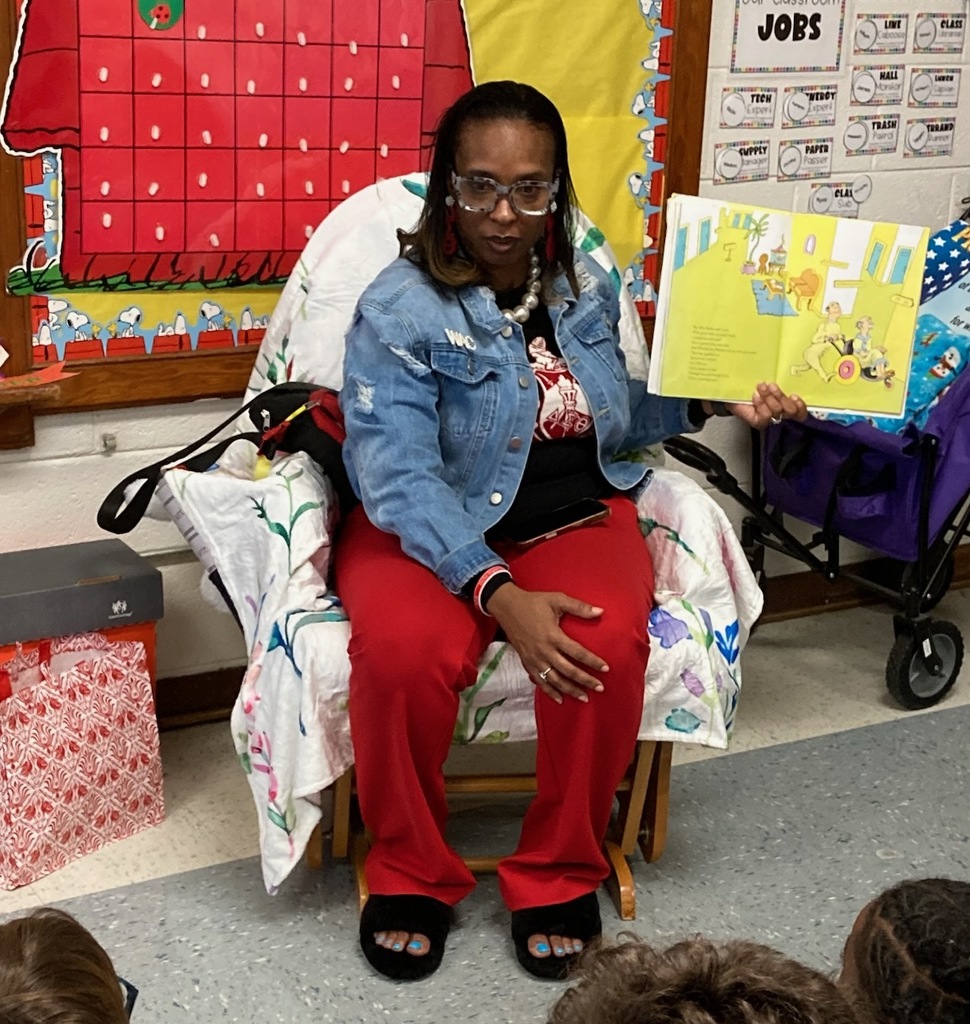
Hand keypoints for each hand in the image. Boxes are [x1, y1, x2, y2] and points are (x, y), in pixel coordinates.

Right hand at [485, 584, 607, 703]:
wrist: (507, 607)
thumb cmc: (534, 602)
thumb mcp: (557, 599)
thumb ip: (579, 607)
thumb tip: (601, 611)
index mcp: (553, 635)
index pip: (577, 652)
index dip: (592, 661)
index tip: (606, 668)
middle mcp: (544, 651)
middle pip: (568, 670)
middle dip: (585, 680)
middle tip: (600, 688)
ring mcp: (534, 659)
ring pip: (555, 680)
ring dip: (570, 690)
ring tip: (584, 698)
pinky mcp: (526, 663)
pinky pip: (540, 681)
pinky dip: (550, 692)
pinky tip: (560, 699)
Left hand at [716, 382, 807, 428]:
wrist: (730, 393)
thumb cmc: (750, 386)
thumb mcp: (766, 380)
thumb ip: (777, 378)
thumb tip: (784, 367)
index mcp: (786, 403)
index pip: (800, 411)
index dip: (801, 406)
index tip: (794, 395)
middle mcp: (780, 413)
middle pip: (791, 411)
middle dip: (781, 397)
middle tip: (772, 386)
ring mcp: (769, 419)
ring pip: (777, 411)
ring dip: (769, 397)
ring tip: (761, 387)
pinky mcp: (758, 422)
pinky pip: (764, 416)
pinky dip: (760, 404)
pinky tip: (755, 396)